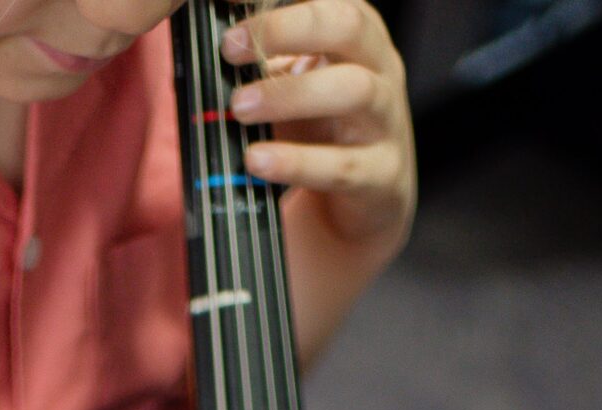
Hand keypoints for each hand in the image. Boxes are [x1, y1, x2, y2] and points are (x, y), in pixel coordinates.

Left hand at [222, 0, 415, 253]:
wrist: (370, 199)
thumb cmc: (325, 128)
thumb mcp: (295, 82)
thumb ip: (265, 60)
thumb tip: (214, 44)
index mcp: (357, 33)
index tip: (228, 1)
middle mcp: (380, 66)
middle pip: (347, 25)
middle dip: (285, 29)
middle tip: (230, 48)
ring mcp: (387, 118)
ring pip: (353, 90)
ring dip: (289, 95)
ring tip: (238, 108)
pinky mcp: (384, 173)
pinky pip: (342, 165)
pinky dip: (296, 163)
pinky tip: (257, 161)